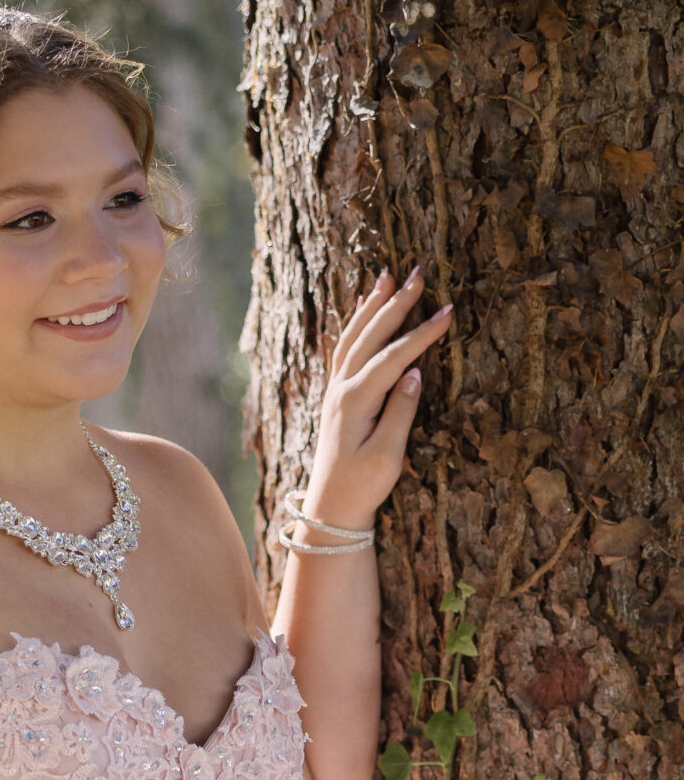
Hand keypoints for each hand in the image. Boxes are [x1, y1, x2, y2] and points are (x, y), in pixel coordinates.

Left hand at [303, 267, 451, 531]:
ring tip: (387, 276)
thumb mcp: (387, 455)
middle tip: (418, 273)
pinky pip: (344, 349)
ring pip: (353, 337)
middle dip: (395, 303)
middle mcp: (340, 388)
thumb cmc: (362, 486)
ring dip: (371, 306)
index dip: (422, 333)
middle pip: (370, 336)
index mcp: (355, 400)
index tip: (449, 311)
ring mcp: (335, 390)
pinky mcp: (336, 396)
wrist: (330, 507)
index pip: (394, 357)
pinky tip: (362, 310)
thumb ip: (400, 412)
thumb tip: (415, 373)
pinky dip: (355, 325)